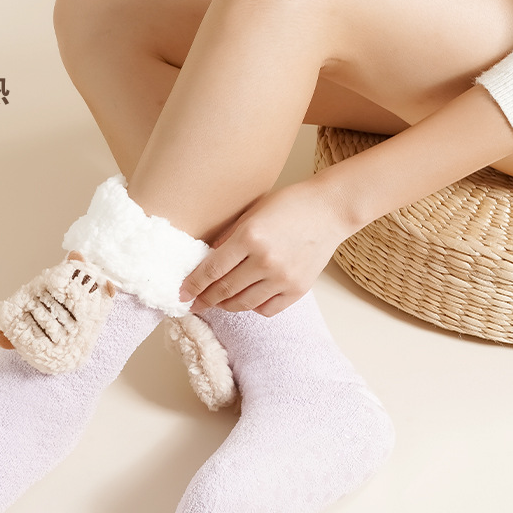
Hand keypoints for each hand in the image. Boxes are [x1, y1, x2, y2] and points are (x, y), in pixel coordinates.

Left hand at [179, 178, 353, 316]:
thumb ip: (228, 238)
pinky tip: (246, 299)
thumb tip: (206, 262)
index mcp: (250, 237)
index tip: (181, 294)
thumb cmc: (289, 204)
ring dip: (225, 305)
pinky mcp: (298, 289)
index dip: (193, 285)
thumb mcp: (251, 213)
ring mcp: (283, 278)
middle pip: (224, 290)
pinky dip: (253, 307)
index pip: (211, 270)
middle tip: (194, 303)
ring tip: (217, 302)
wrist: (330, 209)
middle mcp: (265, 261)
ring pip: (243, 303)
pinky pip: (267, 309)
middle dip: (204, 299)